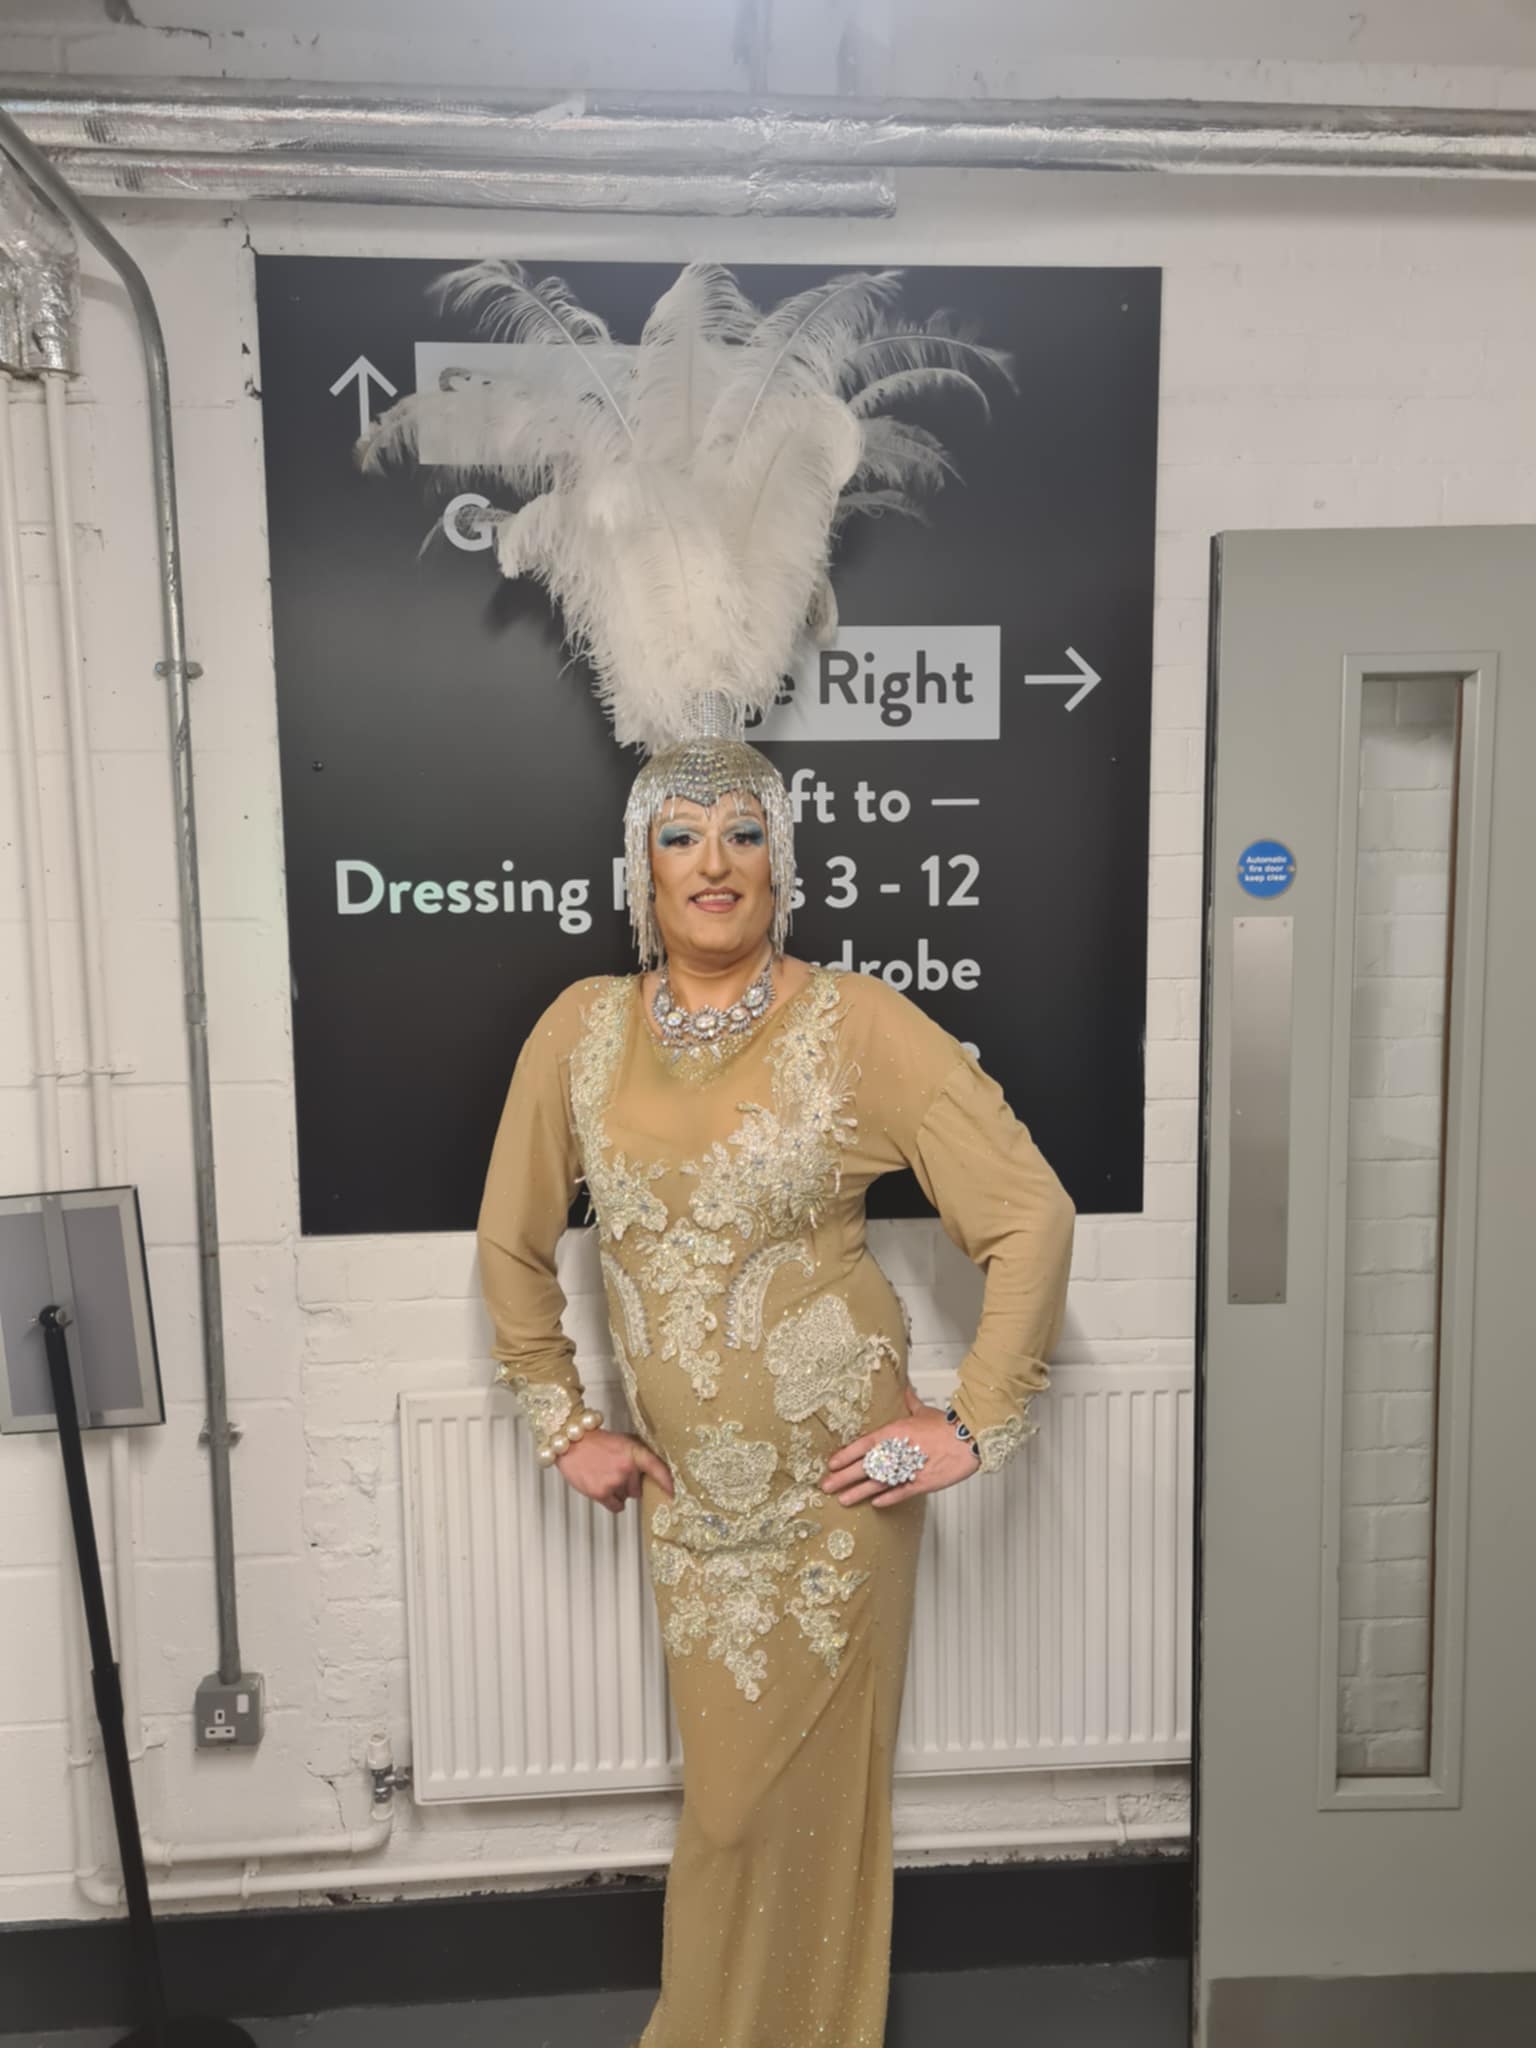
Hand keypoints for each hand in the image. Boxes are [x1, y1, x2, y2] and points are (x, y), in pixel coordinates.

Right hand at [555, 1428, 674, 1514]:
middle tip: (617, 1472)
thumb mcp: (625, 1441)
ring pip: (626, 1497)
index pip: (657, 1468)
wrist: (573, 1442)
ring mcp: (614, 1481)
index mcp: (635, 1451)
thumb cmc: (598, 1442)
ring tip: (606, 1475)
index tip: (673, 1493)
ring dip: (619, 1491)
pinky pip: (617, 1506)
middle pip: (639, 1489)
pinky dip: (612, 1501)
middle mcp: (626, 1467)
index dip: (667, 1482)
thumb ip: (641, 1455)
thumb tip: (659, 1470)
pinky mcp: (600, 1492)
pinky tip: (604, 1487)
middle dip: (631, 1484)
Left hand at [820, 1383, 979, 1506]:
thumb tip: (905, 1391)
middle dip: (844, 1477)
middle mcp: (898, 1452)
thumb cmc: (947, 1425)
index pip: (863, 1445)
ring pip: (878, 1483)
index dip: (846, 1455)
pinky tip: (875, 1504)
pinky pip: (901, 1492)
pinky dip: (887, 1499)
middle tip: (826, 1485)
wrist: (969, 1438)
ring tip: (843, 1499)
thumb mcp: (923, 1411)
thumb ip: (910, 1403)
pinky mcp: (922, 1483)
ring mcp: (909, 1469)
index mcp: (895, 1432)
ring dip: (859, 1492)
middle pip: (865, 1466)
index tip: (831, 1463)